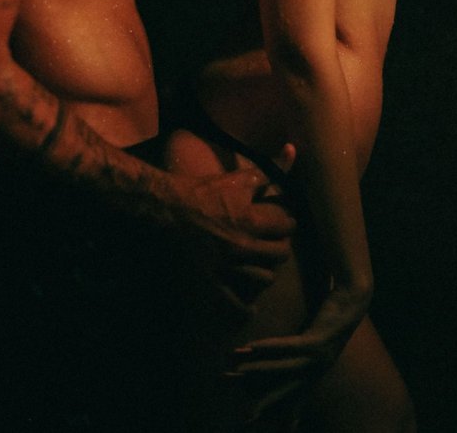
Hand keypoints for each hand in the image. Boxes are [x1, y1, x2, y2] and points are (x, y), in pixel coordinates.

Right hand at [176, 166, 295, 309]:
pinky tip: (250, 304)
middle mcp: (244, 247)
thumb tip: (292, 150)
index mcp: (252, 220)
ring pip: (265, 279)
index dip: (287, 221)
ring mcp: (229, 268)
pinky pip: (238, 305)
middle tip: (273, 241)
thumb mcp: (236, 177)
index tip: (282, 220)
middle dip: (280, 245)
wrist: (164, 210)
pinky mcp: (213, 283)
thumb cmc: (200, 191)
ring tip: (261, 263)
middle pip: (281, 253)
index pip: (288, 226)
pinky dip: (246, 307)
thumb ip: (268, 169)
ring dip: (266, 270)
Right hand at [227, 284, 369, 419]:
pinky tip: (252, 347)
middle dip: (265, 403)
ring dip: (259, 370)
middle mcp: (318, 369)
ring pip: (284, 369)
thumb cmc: (331, 316)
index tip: (270, 427)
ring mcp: (320, 356)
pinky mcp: (319, 339)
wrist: (353, 298)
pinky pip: (291, 346)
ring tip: (236, 372)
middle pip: (286, 390)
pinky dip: (270, 348)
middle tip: (245, 418)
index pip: (293, 397)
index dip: (283, 413)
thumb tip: (278, 348)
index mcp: (315, 371)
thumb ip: (298, 346)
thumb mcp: (314, 337)